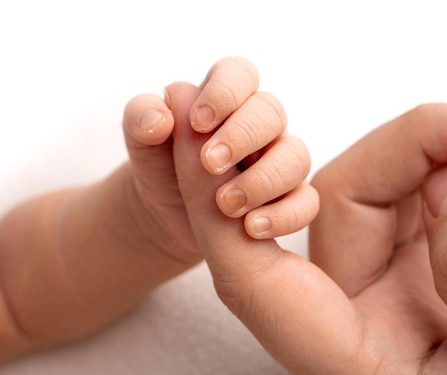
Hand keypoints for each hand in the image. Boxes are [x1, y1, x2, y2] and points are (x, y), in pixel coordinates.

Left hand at [123, 56, 315, 249]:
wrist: (165, 210)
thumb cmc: (159, 163)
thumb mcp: (140, 138)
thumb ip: (141, 117)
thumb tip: (160, 119)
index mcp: (226, 98)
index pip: (239, 75)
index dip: (224, 93)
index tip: (197, 123)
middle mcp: (259, 125)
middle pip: (271, 113)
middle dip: (242, 137)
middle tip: (209, 164)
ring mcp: (278, 161)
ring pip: (296, 158)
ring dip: (263, 181)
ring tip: (225, 205)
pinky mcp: (288, 199)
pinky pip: (305, 203)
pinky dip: (284, 216)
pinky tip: (251, 228)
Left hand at [170, 93, 446, 374]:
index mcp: (355, 366)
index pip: (253, 283)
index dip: (212, 205)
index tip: (195, 133)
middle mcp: (357, 321)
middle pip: (339, 205)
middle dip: (419, 144)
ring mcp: (388, 291)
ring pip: (383, 190)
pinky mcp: (422, 269)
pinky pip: (422, 199)